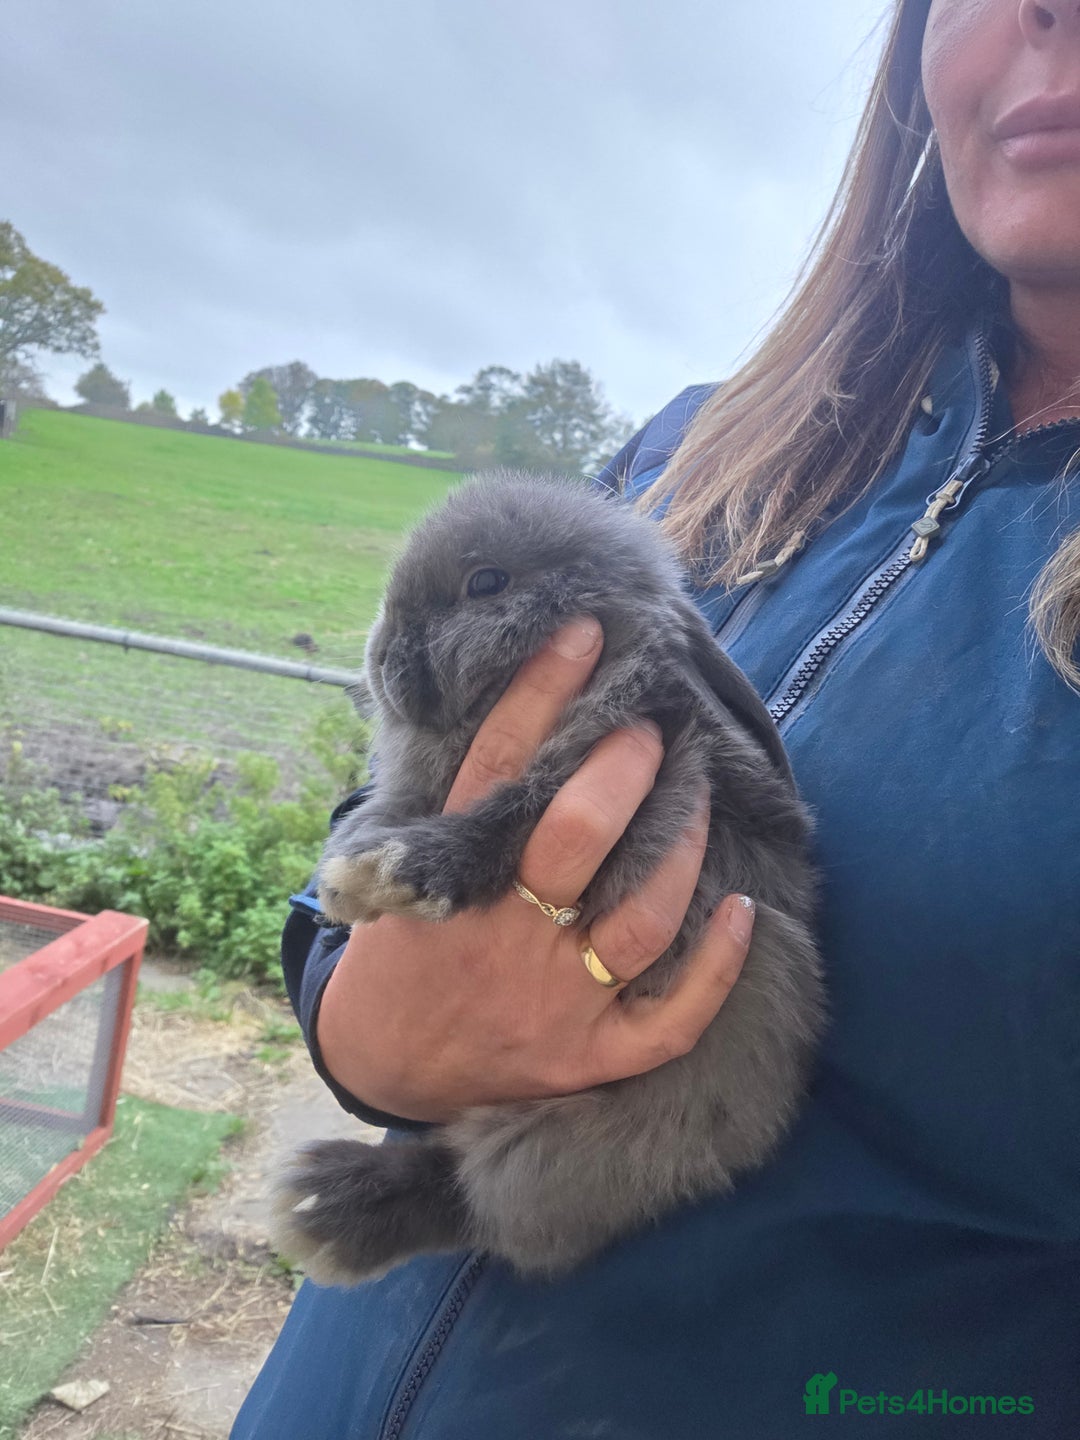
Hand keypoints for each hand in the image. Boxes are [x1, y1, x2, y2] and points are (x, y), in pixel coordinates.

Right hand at [316, 616, 753, 1122]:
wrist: (382, 1066)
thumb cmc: (403, 954)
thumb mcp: (398, 876)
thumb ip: (453, 812)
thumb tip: (520, 717)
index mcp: (446, 882)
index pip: (498, 766)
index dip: (541, 692)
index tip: (584, 635)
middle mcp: (505, 937)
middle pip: (579, 834)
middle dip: (625, 766)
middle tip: (650, 729)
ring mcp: (553, 1002)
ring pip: (641, 918)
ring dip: (681, 846)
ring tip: (699, 795)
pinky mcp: (587, 1057)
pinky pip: (669, 1021)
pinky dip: (716, 969)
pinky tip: (743, 910)